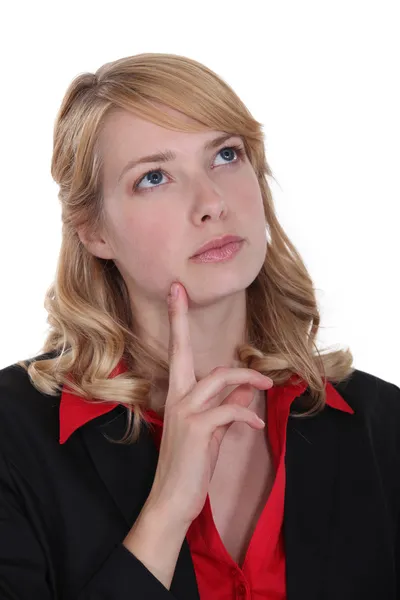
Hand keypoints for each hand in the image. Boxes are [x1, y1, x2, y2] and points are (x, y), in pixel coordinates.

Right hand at [146, 282, 273, 527]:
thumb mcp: (209, 432)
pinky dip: (248, 415)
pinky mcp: (196, 429)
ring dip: (248, 379)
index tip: (174, 292)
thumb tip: (246, 391)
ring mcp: (183, 412)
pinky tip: (256, 425)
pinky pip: (230, 411)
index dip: (175, 321)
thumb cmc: (189, 465)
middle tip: (193, 303)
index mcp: (177, 395)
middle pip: (185, 351)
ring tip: (266, 387)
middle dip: (182, 320)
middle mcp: (176, 397)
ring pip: (218, 378)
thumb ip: (226, 406)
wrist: (171, 501)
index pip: (175, 352)